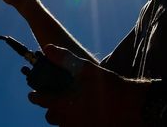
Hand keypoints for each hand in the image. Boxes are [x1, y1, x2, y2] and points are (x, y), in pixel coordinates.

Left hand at [27, 45, 147, 126]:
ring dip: (62, 115)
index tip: (32, 92)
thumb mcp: (86, 69)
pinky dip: (74, 120)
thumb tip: (48, 48)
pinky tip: (83, 111)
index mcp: (64, 104)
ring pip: (62, 124)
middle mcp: (68, 120)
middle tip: (55, 96)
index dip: (35, 95)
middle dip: (50, 107)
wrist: (133, 107)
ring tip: (70, 104)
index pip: (41, 101)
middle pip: (50, 116)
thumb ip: (64, 58)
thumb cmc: (109, 87)